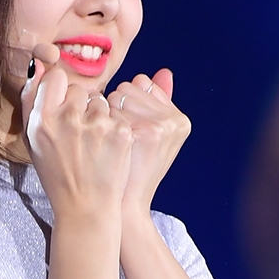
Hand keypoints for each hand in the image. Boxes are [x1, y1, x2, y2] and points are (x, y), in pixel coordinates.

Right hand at [21, 45, 133, 220]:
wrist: (86, 208)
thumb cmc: (57, 174)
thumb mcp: (34, 140)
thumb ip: (32, 101)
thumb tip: (38, 64)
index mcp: (42, 120)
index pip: (55, 78)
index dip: (60, 90)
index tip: (63, 107)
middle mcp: (67, 119)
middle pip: (79, 90)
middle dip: (81, 107)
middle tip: (79, 136)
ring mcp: (97, 125)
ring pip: (101, 101)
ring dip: (100, 117)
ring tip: (94, 146)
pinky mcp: (121, 132)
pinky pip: (118, 115)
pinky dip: (116, 128)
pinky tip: (108, 150)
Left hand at [110, 69, 190, 214]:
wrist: (122, 206)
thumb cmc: (130, 169)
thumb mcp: (150, 137)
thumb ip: (158, 103)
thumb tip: (164, 72)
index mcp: (179, 119)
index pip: (141, 85)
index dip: (125, 106)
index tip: (126, 133)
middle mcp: (175, 121)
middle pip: (128, 86)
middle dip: (116, 106)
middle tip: (118, 140)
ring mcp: (162, 126)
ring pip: (116, 95)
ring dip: (106, 114)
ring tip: (111, 143)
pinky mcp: (144, 132)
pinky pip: (108, 108)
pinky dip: (99, 123)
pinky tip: (104, 145)